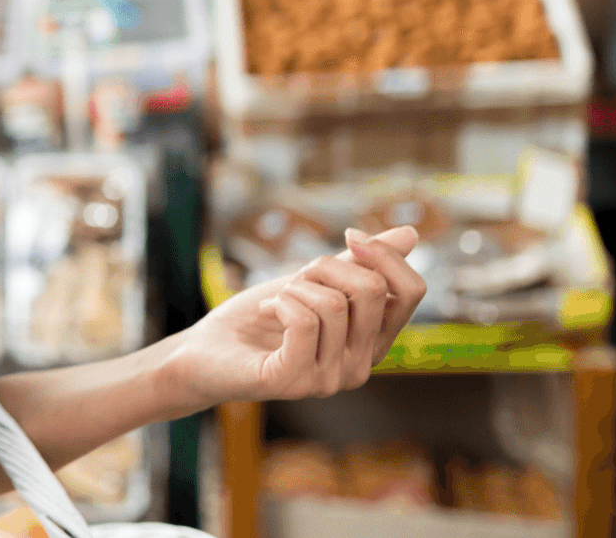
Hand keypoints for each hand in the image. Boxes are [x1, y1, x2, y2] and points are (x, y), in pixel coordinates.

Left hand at [165, 226, 425, 406]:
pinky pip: (303, 322)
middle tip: (294, 279)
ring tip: (275, 301)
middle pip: (374, 291)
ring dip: (294, 287)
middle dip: (326, 266)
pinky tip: (266, 310)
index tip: (350, 235)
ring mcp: (330, 380)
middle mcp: (361, 366)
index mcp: (372, 342)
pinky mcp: (295, 382)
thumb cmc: (258, 318)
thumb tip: (411, 233)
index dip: (384, 254)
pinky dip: (279, 302)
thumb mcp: (312, 282)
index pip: (411, 292)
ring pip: (333, 303)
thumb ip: (357, 263)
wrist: (204, 354)